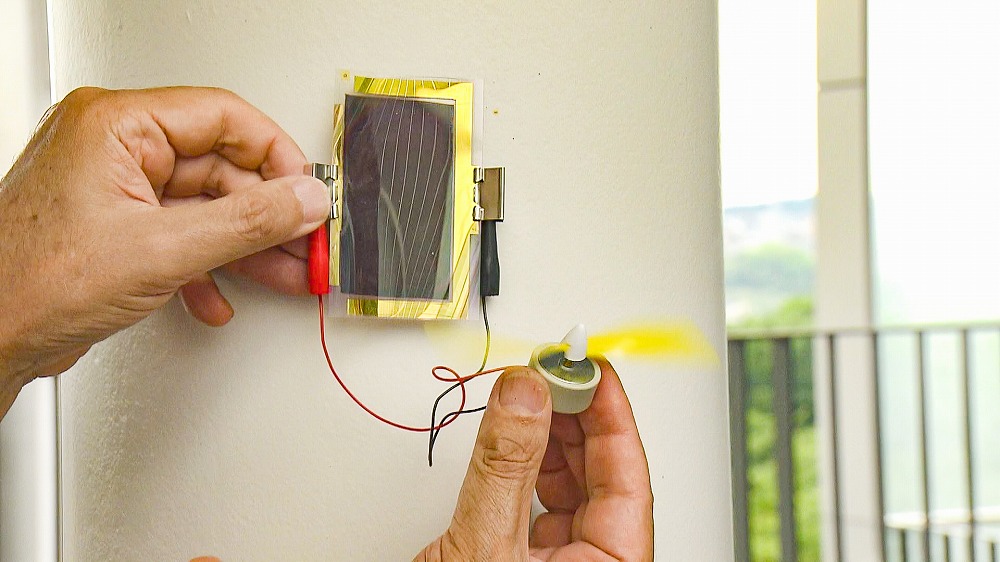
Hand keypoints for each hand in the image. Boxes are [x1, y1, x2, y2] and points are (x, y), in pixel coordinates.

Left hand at [0, 86, 328, 415]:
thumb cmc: (31, 282)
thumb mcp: (162, 249)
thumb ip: (246, 222)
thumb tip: (302, 200)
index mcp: (116, 124)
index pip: (223, 117)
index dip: (275, 155)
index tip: (307, 192)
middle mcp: (116, 147)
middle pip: (220, 166)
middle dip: (267, 214)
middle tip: (304, 241)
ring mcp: (116, 188)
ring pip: (206, 205)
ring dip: (245, 245)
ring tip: (283, 272)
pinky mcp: (118, 226)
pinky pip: (182, 233)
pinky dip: (207, 265)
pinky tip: (219, 295)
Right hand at [415, 361, 653, 560]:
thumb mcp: (485, 545)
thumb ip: (504, 466)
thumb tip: (524, 396)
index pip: (628, 478)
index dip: (610, 413)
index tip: (591, 368)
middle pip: (599, 476)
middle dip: (576, 416)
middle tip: (555, 369)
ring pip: (569, 488)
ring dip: (549, 435)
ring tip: (532, 392)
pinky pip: (536, 503)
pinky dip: (525, 463)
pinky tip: (515, 432)